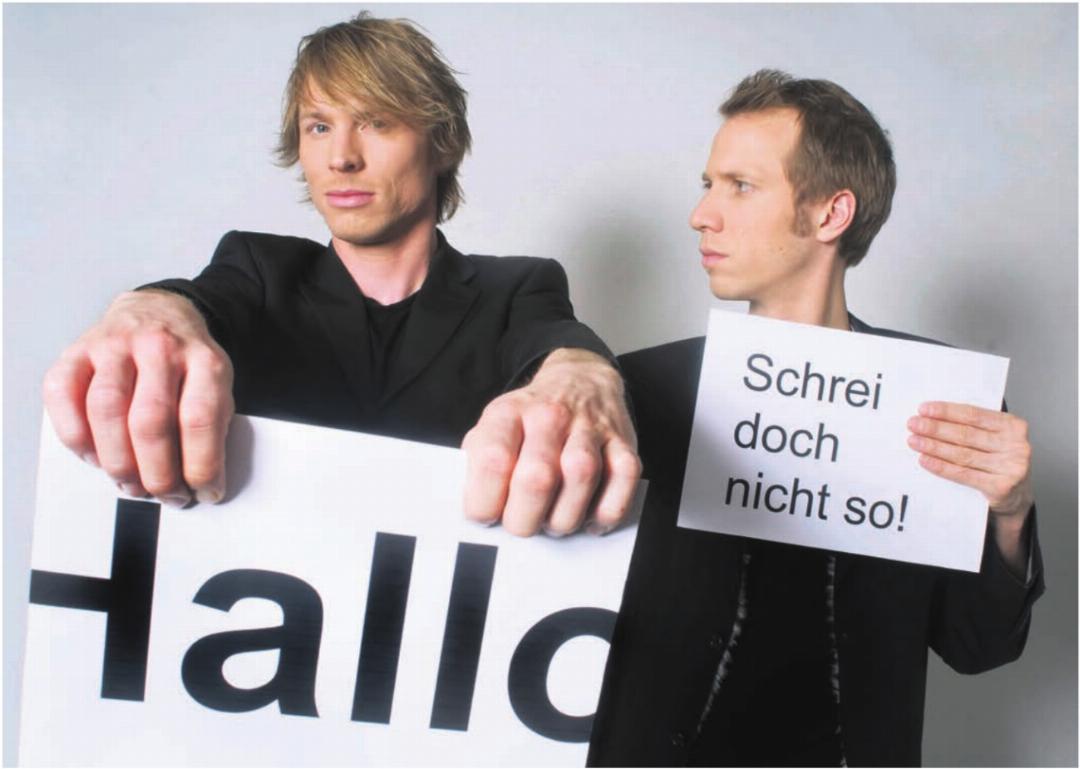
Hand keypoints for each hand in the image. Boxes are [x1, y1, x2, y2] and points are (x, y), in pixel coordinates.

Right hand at [42, 290, 233, 505]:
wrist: (159, 311)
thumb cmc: (186, 359)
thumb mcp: (217, 385)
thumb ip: (212, 427)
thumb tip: (204, 481)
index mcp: (203, 359)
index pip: (201, 419)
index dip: (201, 466)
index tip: (204, 492)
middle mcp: (159, 348)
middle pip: (151, 422)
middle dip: (157, 473)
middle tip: (163, 495)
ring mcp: (115, 345)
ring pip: (107, 412)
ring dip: (117, 462)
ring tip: (130, 483)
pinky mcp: (78, 350)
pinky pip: (63, 396)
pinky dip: (75, 435)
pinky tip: (93, 454)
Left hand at [461, 349, 640, 536]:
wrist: (580, 382)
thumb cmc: (530, 419)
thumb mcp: (493, 426)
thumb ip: (480, 464)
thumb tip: (481, 512)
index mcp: (508, 413)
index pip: (491, 461)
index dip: (484, 501)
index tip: (486, 516)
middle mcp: (549, 416)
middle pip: (537, 478)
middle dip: (524, 520)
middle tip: (522, 525)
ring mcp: (590, 428)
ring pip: (580, 477)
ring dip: (564, 517)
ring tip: (553, 523)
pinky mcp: (623, 442)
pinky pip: (622, 482)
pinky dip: (606, 512)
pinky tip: (589, 520)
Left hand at [906, 401, 1032, 520]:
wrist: (1016, 495)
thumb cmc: (1000, 459)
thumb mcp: (995, 437)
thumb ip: (973, 425)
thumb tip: (934, 416)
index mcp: (1013, 426)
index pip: (974, 415)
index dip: (946, 411)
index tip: (924, 409)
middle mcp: (1016, 445)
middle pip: (965, 435)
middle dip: (935, 428)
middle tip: (913, 424)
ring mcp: (1010, 467)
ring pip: (962, 454)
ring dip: (933, 447)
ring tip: (914, 441)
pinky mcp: (1000, 487)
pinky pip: (963, 474)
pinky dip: (941, 466)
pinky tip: (925, 460)